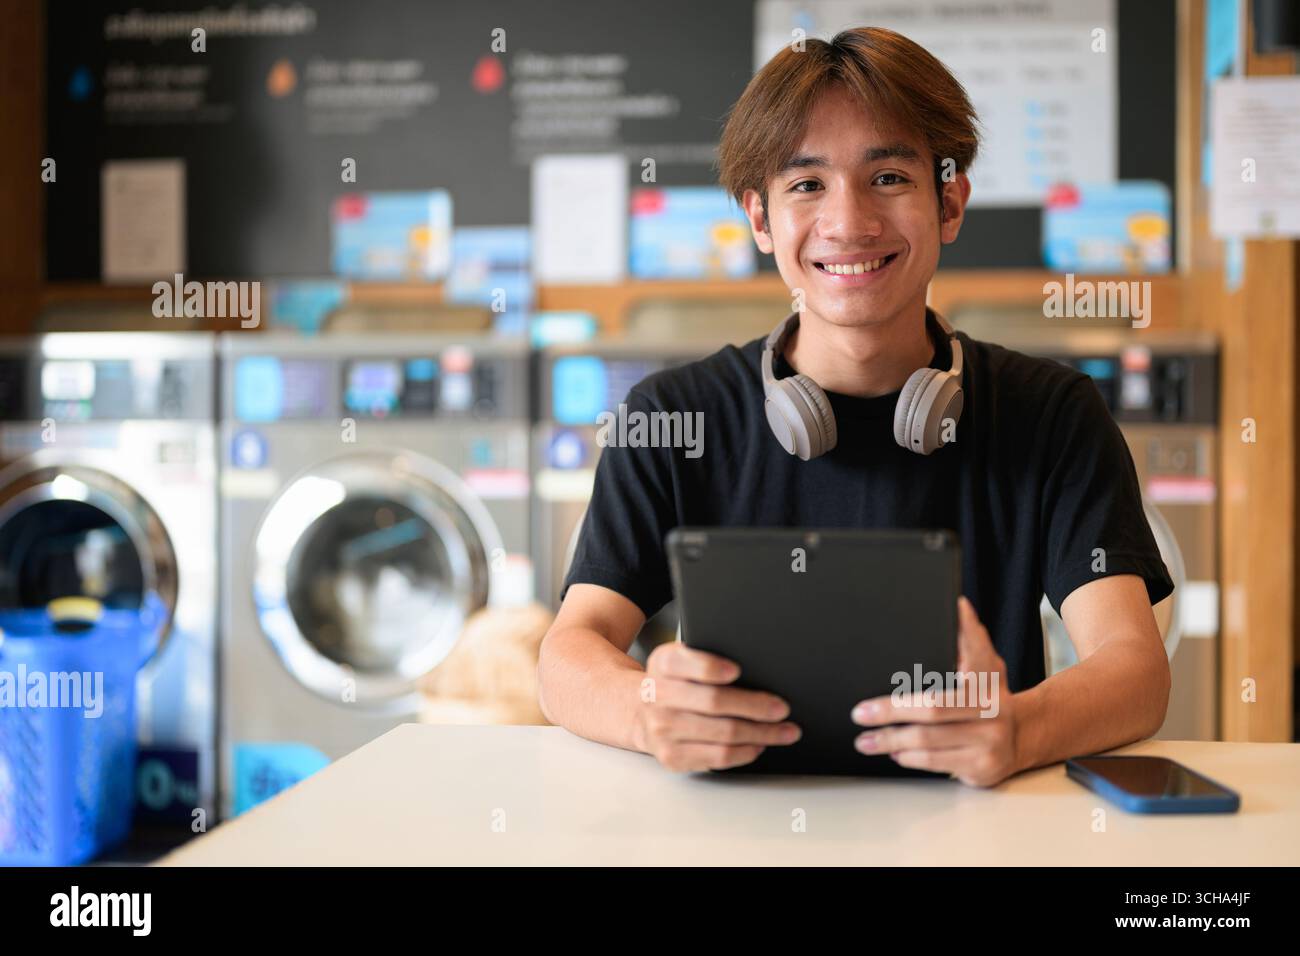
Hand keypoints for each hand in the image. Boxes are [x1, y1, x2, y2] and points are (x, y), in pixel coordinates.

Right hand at [635, 642, 800, 771]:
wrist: (639, 712)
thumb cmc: (674, 682)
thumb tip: (757, 664)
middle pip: (713, 703)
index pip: (685, 664)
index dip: (711, 667)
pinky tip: (760, 744)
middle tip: (782, 708)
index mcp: (663, 664)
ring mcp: (662, 730)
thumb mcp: (680, 658)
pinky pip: (718, 757)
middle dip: (755, 706)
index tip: (737, 670)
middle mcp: (657, 696)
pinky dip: (745, 752)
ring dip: (761, 734)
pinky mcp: (672, 757)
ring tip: (784, 731)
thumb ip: (705, 656)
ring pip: (723, 734)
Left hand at [850, 596, 1018, 787]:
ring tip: (865, 740)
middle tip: (861, 713)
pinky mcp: (982, 767)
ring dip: (890, 740)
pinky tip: (893, 752)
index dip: (950, 644)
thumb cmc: (989, 698)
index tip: (899, 647)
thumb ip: (971, 639)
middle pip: (933, 708)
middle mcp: (993, 709)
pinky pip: (935, 761)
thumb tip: (959, 605)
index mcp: (989, 679)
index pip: (966, 658)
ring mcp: (990, 740)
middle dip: (890, 710)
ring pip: (928, 739)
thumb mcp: (987, 666)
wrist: (1023, 739)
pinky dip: (909, 757)